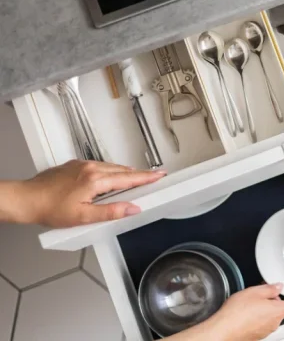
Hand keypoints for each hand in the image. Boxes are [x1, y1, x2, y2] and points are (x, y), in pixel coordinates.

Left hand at [12, 160, 164, 226]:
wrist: (25, 199)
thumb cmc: (50, 209)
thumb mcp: (83, 217)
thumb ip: (111, 211)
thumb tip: (133, 208)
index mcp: (95, 180)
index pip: (128, 178)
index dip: (146, 177)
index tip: (160, 175)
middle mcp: (90, 168)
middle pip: (122, 170)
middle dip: (139, 174)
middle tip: (153, 177)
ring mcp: (81, 165)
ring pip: (111, 167)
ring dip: (125, 172)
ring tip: (136, 178)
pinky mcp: (74, 165)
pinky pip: (99, 165)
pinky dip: (110, 171)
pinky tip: (110, 178)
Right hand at [171, 284, 283, 340]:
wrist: (223, 331)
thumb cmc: (237, 313)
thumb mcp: (254, 292)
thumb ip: (269, 289)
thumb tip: (278, 287)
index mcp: (278, 311)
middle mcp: (274, 323)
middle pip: (281, 310)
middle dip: (275, 302)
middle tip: (263, 294)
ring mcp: (265, 331)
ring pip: (270, 316)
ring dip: (264, 309)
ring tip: (250, 303)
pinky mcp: (257, 335)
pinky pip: (261, 323)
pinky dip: (256, 317)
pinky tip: (245, 313)